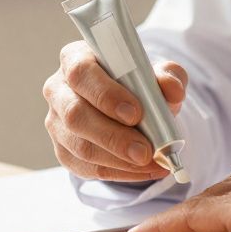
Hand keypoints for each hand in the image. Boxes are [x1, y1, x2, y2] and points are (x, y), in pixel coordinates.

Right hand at [43, 40, 187, 181]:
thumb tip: (173, 89)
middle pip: (75, 115)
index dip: (106, 94)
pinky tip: (144, 171)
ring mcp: (57, 122)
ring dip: (119, 160)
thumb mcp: (156, 74)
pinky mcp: (63, 150)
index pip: (81, 73)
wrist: (128, 106)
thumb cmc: (137, 83)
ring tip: (152, 163)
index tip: (135, 113)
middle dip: (113, 136)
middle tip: (145, 151)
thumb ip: (167, 76)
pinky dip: (119, 172)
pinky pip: (86, 167)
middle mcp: (59, 90)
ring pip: (80, 146)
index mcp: (75, 59)